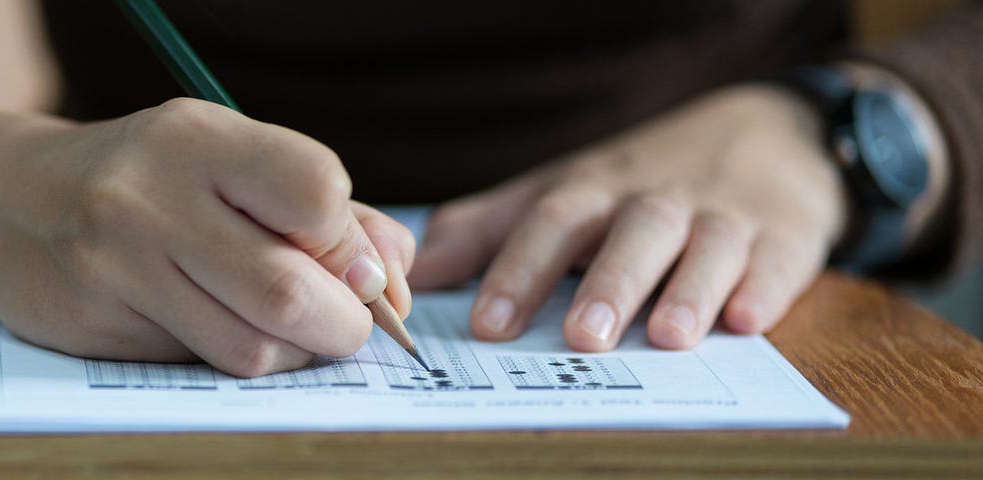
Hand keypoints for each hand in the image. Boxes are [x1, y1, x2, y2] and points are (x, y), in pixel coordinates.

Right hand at [0, 98, 415, 376]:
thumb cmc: (150, 180)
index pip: (315, 193)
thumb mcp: (229, 161)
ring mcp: (117, 264)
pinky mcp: (98, 321)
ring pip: (250, 346)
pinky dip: (236, 358)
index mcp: (198, 138)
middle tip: (346, 324)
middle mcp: (150, 195)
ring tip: (286, 327)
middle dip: (344, 325)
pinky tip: (222, 327)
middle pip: (289, 291)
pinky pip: (200, 363)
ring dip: (293, 353)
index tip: (354, 264)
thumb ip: (324, 211)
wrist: (9, 201)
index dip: (352, 245)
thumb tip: (394, 276)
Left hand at [408, 85, 849, 350]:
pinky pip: (778, 261)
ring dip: (689, 290)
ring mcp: (724, 217)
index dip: (516, 271)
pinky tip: (749, 320)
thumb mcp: (556, 193)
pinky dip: (765, 289)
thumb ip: (483, 232)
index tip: (487, 323)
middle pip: (631, 233)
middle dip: (607, 283)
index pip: (548, 224)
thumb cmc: (633, 184)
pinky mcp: (785, 237)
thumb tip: (413, 275)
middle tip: (583, 336)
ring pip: (707, 247)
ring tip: (669, 337)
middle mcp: (655, 201)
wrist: (763, 133)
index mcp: (591, 193)